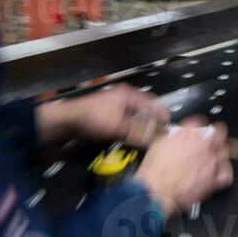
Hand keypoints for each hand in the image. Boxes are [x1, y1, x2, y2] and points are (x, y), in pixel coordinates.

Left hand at [37, 84, 168, 144]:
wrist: (67, 121)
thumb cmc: (93, 119)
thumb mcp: (117, 126)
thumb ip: (138, 132)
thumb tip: (158, 138)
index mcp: (129, 95)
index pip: (153, 104)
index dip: (162, 117)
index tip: (170, 131)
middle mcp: (125, 97)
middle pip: (146, 110)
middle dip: (154, 123)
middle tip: (162, 138)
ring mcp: (118, 105)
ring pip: (138, 117)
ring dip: (143, 128)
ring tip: (152, 141)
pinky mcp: (111, 115)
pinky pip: (129, 121)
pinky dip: (134, 129)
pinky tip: (136, 139)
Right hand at [134, 118, 233, 216]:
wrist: (156, 190)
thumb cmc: (155, 171)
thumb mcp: (158, 144)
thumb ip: (172, 137)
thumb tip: (175, 138)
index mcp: (189, 134)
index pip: (200, 122)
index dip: (198, 126)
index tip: (196, 129)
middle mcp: (203, 146)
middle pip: (219, 133)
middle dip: (215, 134)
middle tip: (211, 137)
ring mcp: (210, 163)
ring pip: (225, 151)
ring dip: (220, 151)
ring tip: (215, 154)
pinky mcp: (213, 181)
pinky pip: (227, 174)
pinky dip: (225, 172)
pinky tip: (220, 171)